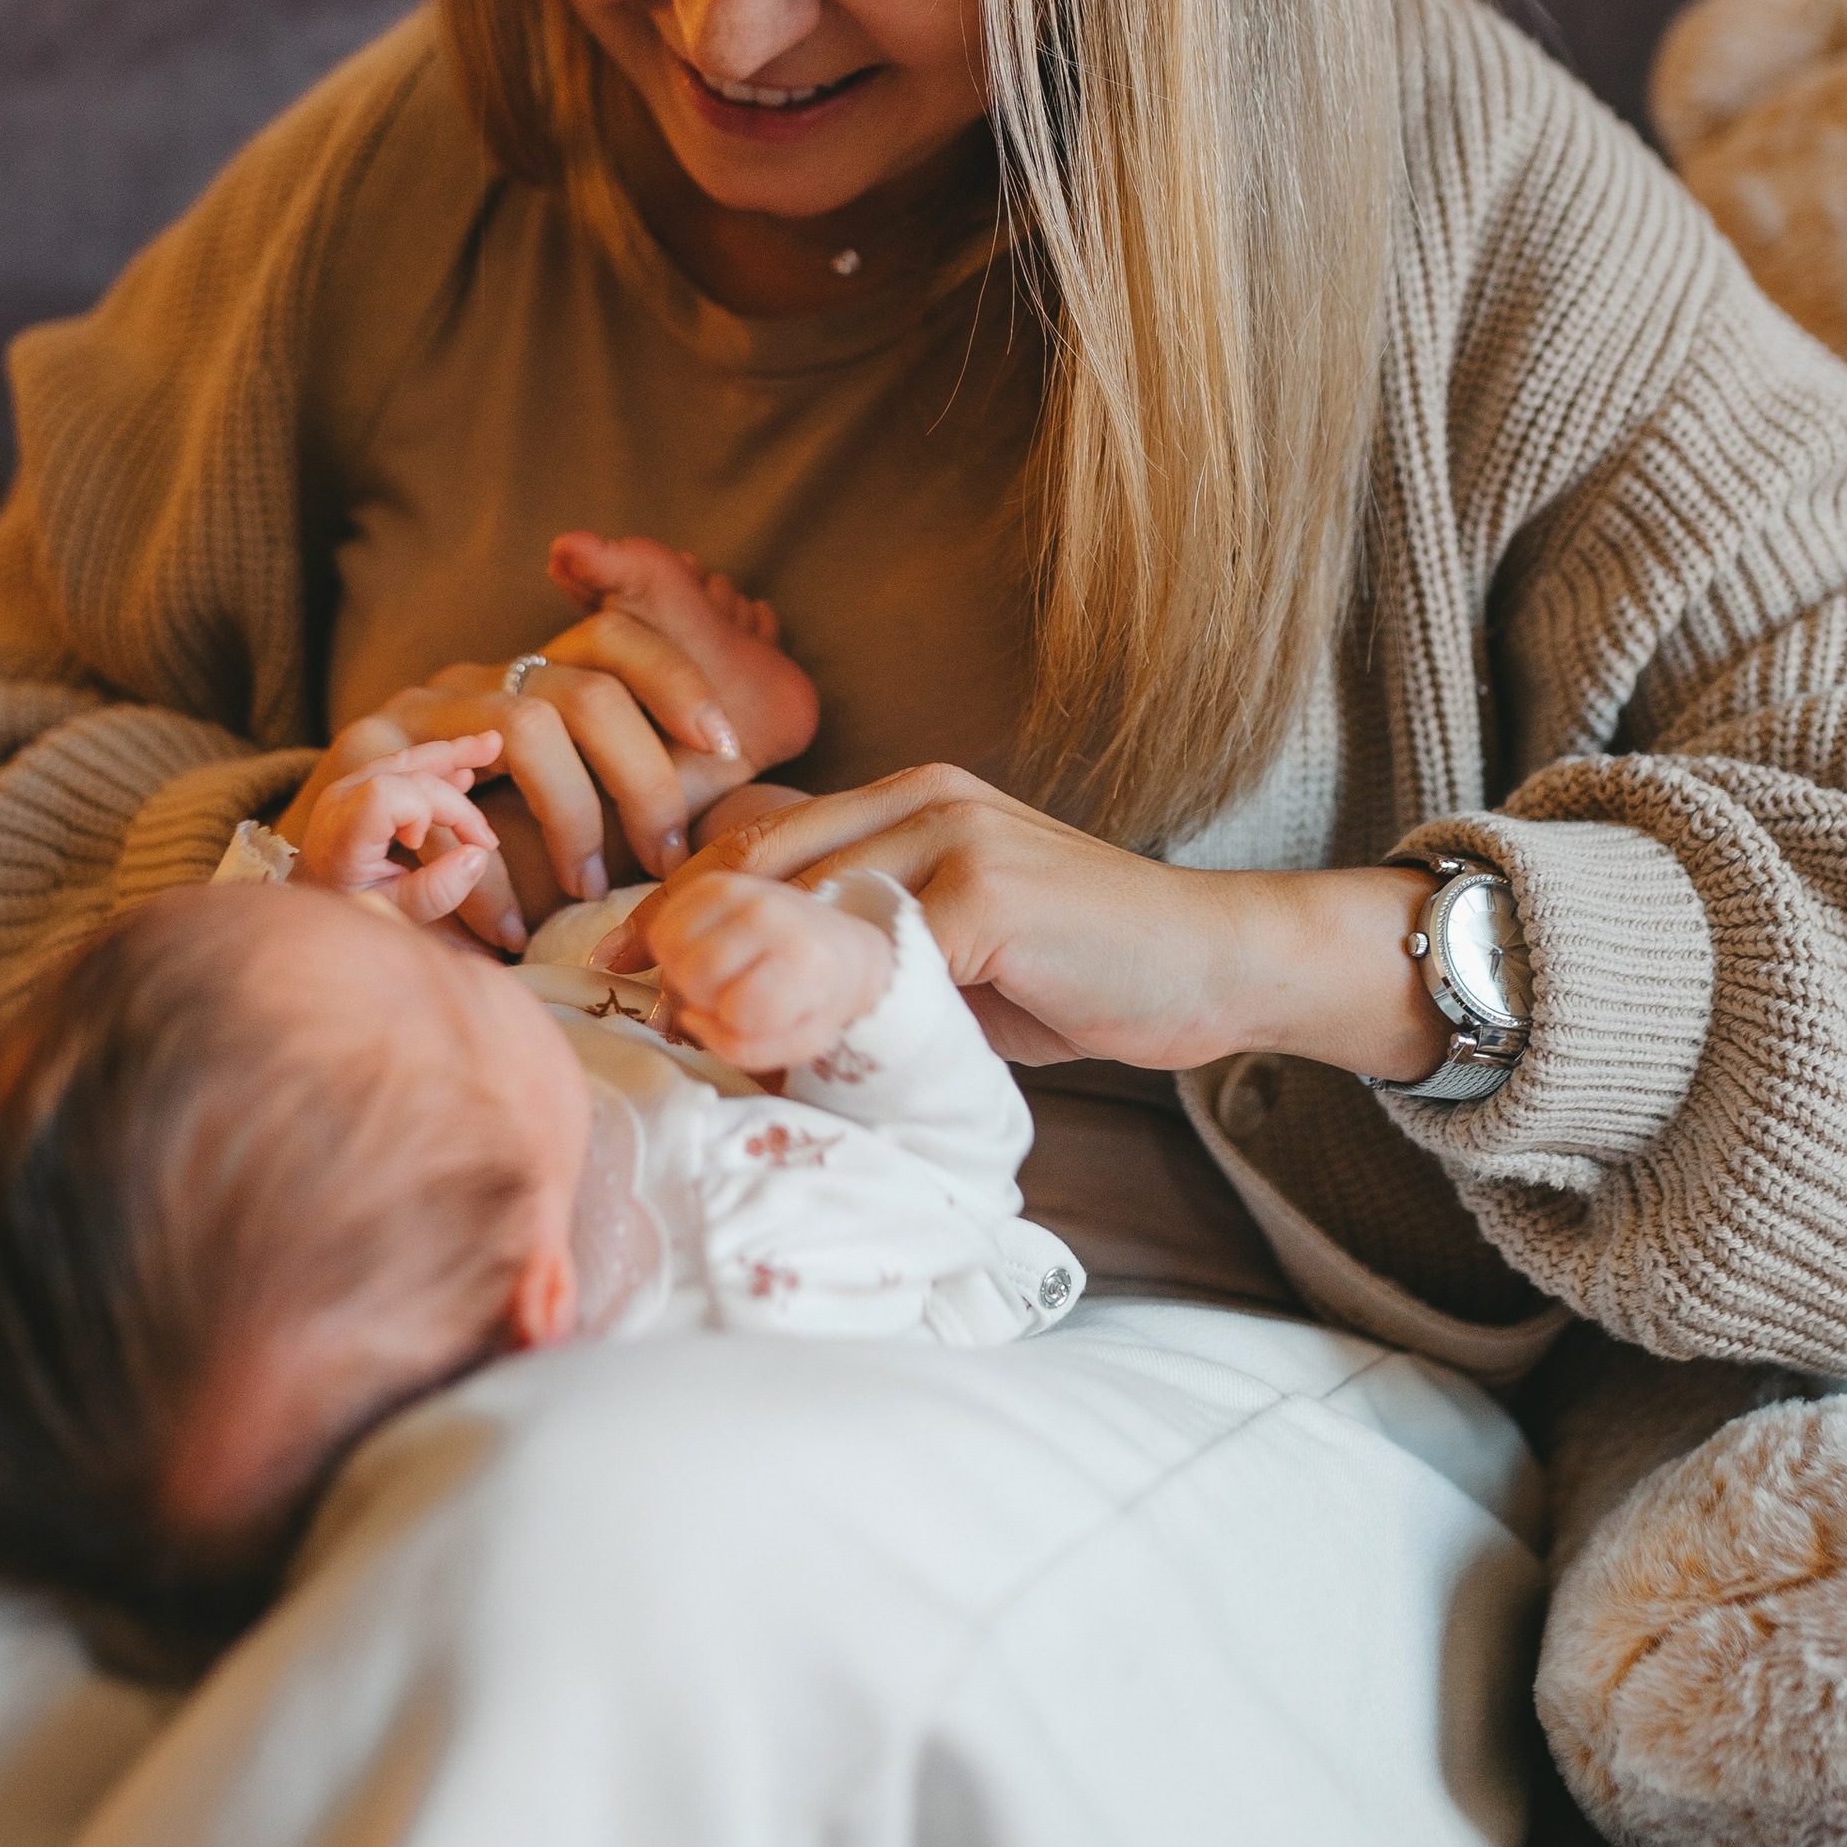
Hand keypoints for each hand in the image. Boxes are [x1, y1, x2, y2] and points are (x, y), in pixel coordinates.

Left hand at [283, 738, 501, 928]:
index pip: (385, 795)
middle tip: (486, 842)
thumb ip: (434, 892)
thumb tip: (478, 856)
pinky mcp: (358, 783)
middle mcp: (340, 801)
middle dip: (455, 805)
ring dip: (451, 755)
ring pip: (405, 759)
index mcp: (341, 834)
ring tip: (492, 745)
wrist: (311, 898)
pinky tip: (467, 766)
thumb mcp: (392, 913)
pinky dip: (437, 762)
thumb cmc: (351, 909)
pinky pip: (402, 763)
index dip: (420, 810)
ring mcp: (347, 786)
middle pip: (408, 778)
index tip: (422, 844)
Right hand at [332, 534, 820, 949]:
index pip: (613, 641)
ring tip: (586, 889)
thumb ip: (602, 802)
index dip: (677, 682)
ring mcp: (412, 713)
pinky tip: (505, 925)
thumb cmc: (444, 858)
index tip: (729, 745)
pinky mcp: (358, 760)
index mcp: (521, 684)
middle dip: (641, 774)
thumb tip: (698, 824)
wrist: (314, 868)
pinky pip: (444, 795)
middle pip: (580, 689)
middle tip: (663, 857)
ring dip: (572, 815)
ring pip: (523, 728)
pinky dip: (482, 871)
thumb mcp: (531, 818)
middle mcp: (470, 683)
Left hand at [597, 767, 1450, 1082]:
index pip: (765, 836)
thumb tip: (764, 1003)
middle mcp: (924, 799)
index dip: (690, 898)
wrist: (1214, 961)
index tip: (633, 961)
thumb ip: (876, 945)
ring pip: (808, 898)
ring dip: (742, 969)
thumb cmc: (1081, 970)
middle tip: (632, 993)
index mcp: (909, 799)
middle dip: (687, 925)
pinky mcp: (991, 894)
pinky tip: (791, 1048)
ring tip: (692, 1029)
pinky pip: (879, 951)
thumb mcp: (960, 948)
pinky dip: (827, 1002)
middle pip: (765, 854)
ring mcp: (957, 838)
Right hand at [647, 872, 893, 1074]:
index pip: (739, 1009)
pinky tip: (702, 954)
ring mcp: (740, 890)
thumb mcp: (799, 1043)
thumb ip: (742, 1049)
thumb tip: (689, 1017)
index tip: (759, 1015)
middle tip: (730, 994)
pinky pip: (663, 923)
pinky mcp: (713, 882)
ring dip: (683, 971)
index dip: (739, 1024)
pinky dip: (672, 948)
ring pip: (670, 945)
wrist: (840, 949)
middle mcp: (770, 914)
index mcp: (804, 958)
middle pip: (695, 972)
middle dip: (704, 997)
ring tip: (717, 975)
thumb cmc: (818, 1002)